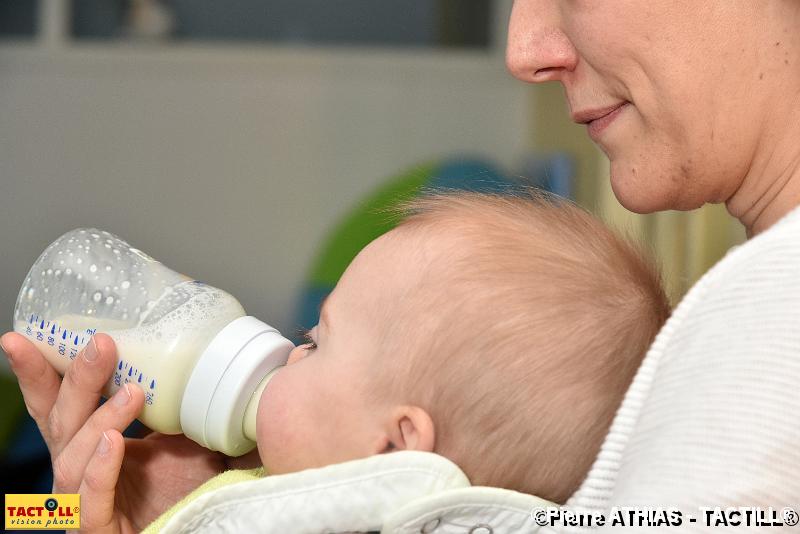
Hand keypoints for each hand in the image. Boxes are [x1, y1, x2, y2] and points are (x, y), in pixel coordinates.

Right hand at [0, 332, 232, 532]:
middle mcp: (79, 468)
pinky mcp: (98, 529)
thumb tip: (213, 354)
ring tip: (132, 392)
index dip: (39, 371)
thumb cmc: (183, 488)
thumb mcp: (184, 435)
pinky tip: (114, 443)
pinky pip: (90, 500)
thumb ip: (186, 401)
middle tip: (102, 343)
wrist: (196, 531)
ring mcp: (84, 501)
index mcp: (89, 442)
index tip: (22, 336)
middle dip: (77, 379)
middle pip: (61, 421)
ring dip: (100, 419)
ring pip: (72, 456)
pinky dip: (100, 470)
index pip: (58, 402)